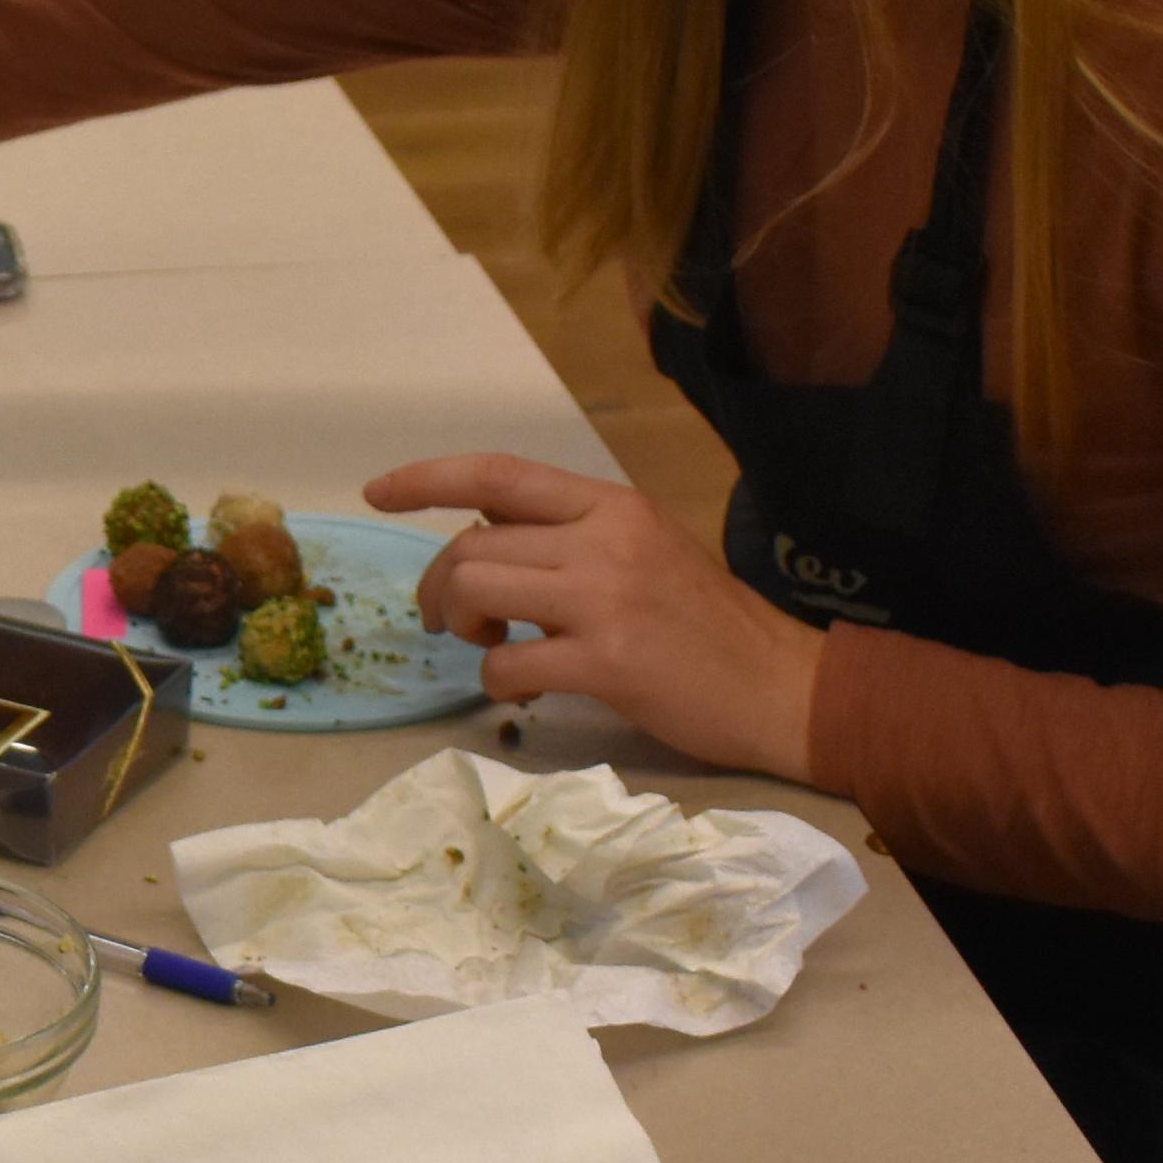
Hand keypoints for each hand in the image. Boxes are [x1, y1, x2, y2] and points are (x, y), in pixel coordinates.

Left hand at [371, 452, 824, 779]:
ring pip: (477, 590)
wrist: (783, 686)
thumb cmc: (708, 625)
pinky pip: (507, 665)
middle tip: (449, 619)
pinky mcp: (607, 662)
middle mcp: (605, 540)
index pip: (499, 474)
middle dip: (438, 585)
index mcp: (612, 506)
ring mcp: (605, 600)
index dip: (427, 478)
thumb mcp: (644, 551)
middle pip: (471, 543)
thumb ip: (571, 538)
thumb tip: (485, 537)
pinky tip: (526, 688)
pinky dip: (498, 682)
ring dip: (461, 624)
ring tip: (491, 644)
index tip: (379, 492)